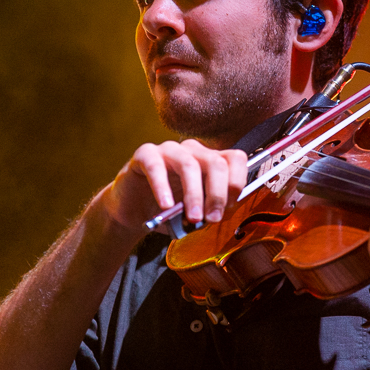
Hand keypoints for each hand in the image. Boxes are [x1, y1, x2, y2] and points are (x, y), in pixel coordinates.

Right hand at [96, 140, 247, 234]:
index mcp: (210, 161)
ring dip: (194, 195)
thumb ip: (209, 211)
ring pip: (189, 164)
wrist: (133, 212)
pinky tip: (166, 206)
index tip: (228, 208)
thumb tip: (219, 215)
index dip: (236, 183)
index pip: (235, 159)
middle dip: (217, 194)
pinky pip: (156, 166)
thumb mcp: (196, 213)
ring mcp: (168, 150)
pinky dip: (162, 188)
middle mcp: (192, 151)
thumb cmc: (168, 211)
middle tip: (213, 218)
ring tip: (192, 218)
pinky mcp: (145, 155)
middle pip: (215, 162)